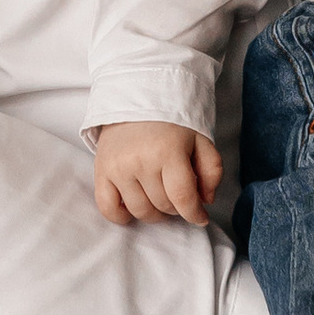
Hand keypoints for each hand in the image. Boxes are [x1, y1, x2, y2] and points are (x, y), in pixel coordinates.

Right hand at [94, 123, 223, 223]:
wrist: (136, 97)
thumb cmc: (171, 122)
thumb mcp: (200, 139)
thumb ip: (211, 170)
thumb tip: (205, 201)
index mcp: (168, 151)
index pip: (183, 197)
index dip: (195, 214)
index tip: (200, 217)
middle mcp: (140, 161)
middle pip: (163, 206)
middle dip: (176, 207)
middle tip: (178, 195)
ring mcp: (118, 168)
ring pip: (140, 211)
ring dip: (154, 212)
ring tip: (160, 198)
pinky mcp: (101, 171)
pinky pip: (108, 208)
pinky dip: (122, 216)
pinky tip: (132, 210)